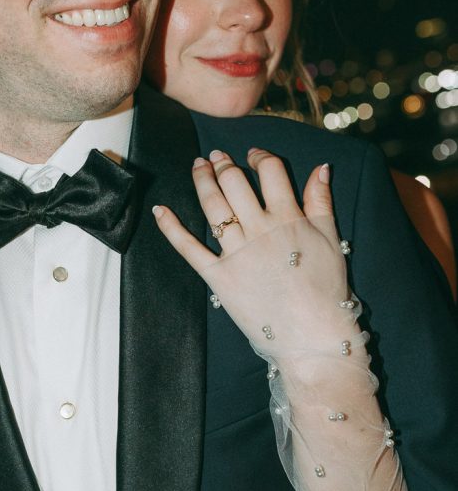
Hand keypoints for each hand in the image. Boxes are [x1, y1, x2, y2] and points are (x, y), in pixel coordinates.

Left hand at [153, 149, 355, 359]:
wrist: (312, 335)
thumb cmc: (326, 290)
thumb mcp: (331, 240)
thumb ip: (322, 201)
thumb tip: (320, 168)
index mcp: (289, 218)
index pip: (270, 172)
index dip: (260, 157)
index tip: (253, 155)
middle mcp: (259, 230)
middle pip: (236, 184)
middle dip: (225, 165)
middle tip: (217, 156)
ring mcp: (236, 253)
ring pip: (213, 206)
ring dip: (202, 181)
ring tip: (198, 166)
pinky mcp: (219, 277)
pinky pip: (189, 248)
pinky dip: (171, 228)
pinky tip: (160, 210)